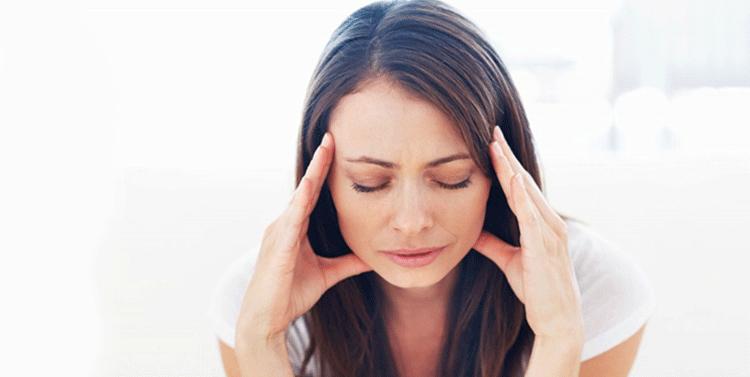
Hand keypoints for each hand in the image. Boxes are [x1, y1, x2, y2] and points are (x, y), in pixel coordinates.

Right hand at [236, 132, 372, 343]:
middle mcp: (284, 224)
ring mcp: (279, 232)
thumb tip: (372, 257)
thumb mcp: (328, 275)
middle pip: (305, 187)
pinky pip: (291, 217)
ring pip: (298, 196)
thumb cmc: (290, 295)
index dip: (323, 171)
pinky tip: (310, 184)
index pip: (312, 193)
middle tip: (332, 137)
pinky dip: (301, 200)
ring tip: (325, 150)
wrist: (267, 320)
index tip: (334, 148)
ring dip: (312, 173)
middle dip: (319, 163)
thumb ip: (348, 263)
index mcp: (295, 228)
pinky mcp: (279, 245)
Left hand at [472, 125, 583, 340]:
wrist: (558, 320)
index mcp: (541, 223)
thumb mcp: (509, 260)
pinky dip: (521, 196)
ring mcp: (549, 233)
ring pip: (527, 192)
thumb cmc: (537, 290)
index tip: (491, 142)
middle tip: (492, 130)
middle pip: (524, 181)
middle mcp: (549, 222)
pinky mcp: (544, 247)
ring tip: (496, 145)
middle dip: (507, 156)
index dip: (506, 163)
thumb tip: (470, 231)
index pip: (520, 186)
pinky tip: (510, 178)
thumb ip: (493, 243)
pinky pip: (531, 216)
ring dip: (511, 168)